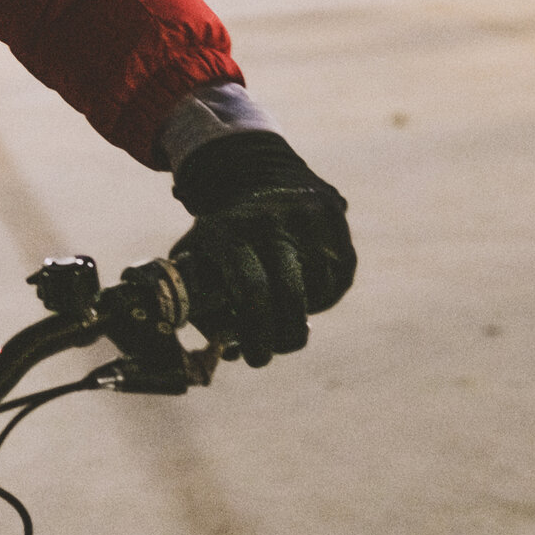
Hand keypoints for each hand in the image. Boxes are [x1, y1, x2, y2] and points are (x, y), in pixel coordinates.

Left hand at [170, 132, 354, 366]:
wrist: (260, 175)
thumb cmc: (222, 237)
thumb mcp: (196, 256)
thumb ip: (200, 305)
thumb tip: (228, 351)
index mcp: (228, 230)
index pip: (251, 288)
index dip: (256, 332)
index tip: (254, 358)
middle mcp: (269, 219)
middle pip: (290, 294)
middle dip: (284, 337)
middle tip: (274, 353)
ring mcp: (306, 216)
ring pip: (318, 290)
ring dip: (303, 314)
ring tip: (284, 311)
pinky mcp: (334, 218)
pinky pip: (338, 276)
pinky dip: (323, 296)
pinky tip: (304, 290)